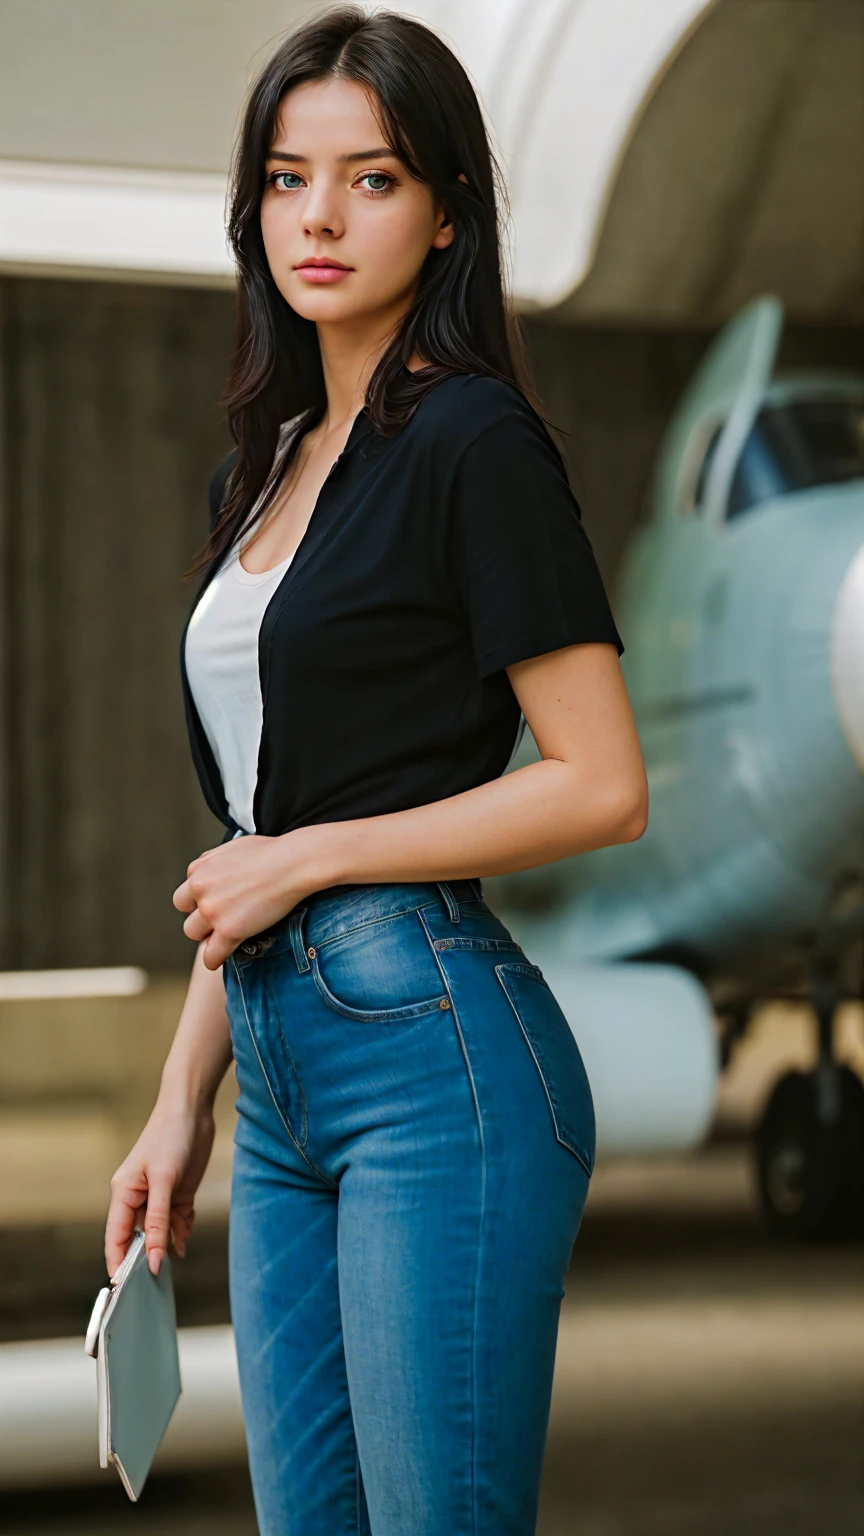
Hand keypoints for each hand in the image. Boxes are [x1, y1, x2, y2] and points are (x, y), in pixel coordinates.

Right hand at [105, 1099, 216, 1278]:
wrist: (193, 1109)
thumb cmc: (170, 1137)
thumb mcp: (164, 1182)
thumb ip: (158, 1222)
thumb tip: (154, 1260)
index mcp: (124, 1194)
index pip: (116, 1238)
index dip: (119, 1264)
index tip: (125, 1291)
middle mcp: (138, 1198)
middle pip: (138, 1238)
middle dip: (147, 1257)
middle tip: (158, 1281)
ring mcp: (159, 1197)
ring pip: (160, 1233)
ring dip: (168, 1245)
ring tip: (176, 1256)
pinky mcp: (179, 1193)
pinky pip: (177, 1222)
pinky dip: (182, 1230)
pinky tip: (186, 1235)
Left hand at [172, 827, 331, 969]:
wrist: (292, 864)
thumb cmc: (271, 853)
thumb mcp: (233, 847)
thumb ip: (216, 861)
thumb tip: (215, 870)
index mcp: (200, 868)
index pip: (187, 891)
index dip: (202, 899)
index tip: (216, 903)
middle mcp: (200, 889)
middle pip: (186, 913)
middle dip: (200, 918)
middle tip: (220, 919)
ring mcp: (212, 910)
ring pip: (193, 933)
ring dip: (207, 936)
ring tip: (224, 936)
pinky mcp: (229, 930)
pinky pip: (211, 954)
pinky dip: (214, 959)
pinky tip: (219, 959)